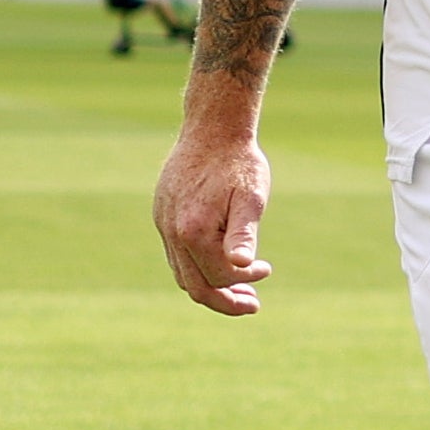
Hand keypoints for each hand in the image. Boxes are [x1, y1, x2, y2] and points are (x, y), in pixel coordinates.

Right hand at [154, 129, 273, 315]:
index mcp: (193, 231)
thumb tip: (242, 266)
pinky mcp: (162, 213)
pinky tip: (217, 259)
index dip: (246, 280)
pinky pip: (175, 254)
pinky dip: (196, 266)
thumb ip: (244, 234)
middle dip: (225, 300)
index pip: (219, 276)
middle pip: (195, 286)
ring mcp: (163, 223)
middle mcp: (172, 231)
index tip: (267, 269)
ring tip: (238, 286)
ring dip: (209, 285)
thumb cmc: (238, 162)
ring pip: (182, 273)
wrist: (213, 126)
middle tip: (252, 303)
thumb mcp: (251, 197)